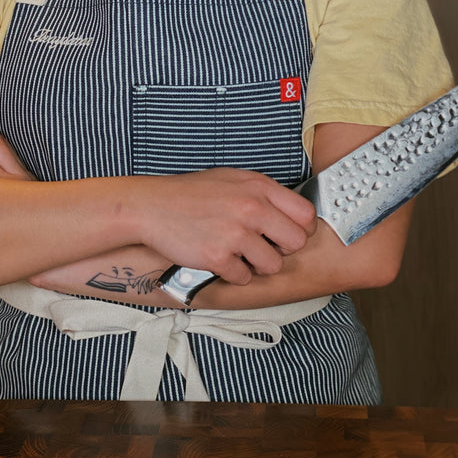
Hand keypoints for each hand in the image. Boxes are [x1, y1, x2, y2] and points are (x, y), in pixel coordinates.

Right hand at [135, 167, 317, 285]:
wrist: (152, 206)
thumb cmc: (191, 193)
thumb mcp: (232, 179)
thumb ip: (262, 194)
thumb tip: (292, 213)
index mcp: (258, 186)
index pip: (306, 215)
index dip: (300, 229)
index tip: (287, 235)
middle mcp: (251, 208)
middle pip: (296, 243)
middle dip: (281, 250)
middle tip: (261, 247)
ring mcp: (235, 233)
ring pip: (272, 266)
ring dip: (256, 265)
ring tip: (236, 253)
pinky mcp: (218, 257)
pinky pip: (243, 278)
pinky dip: (232, 274)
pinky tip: (218, 258)